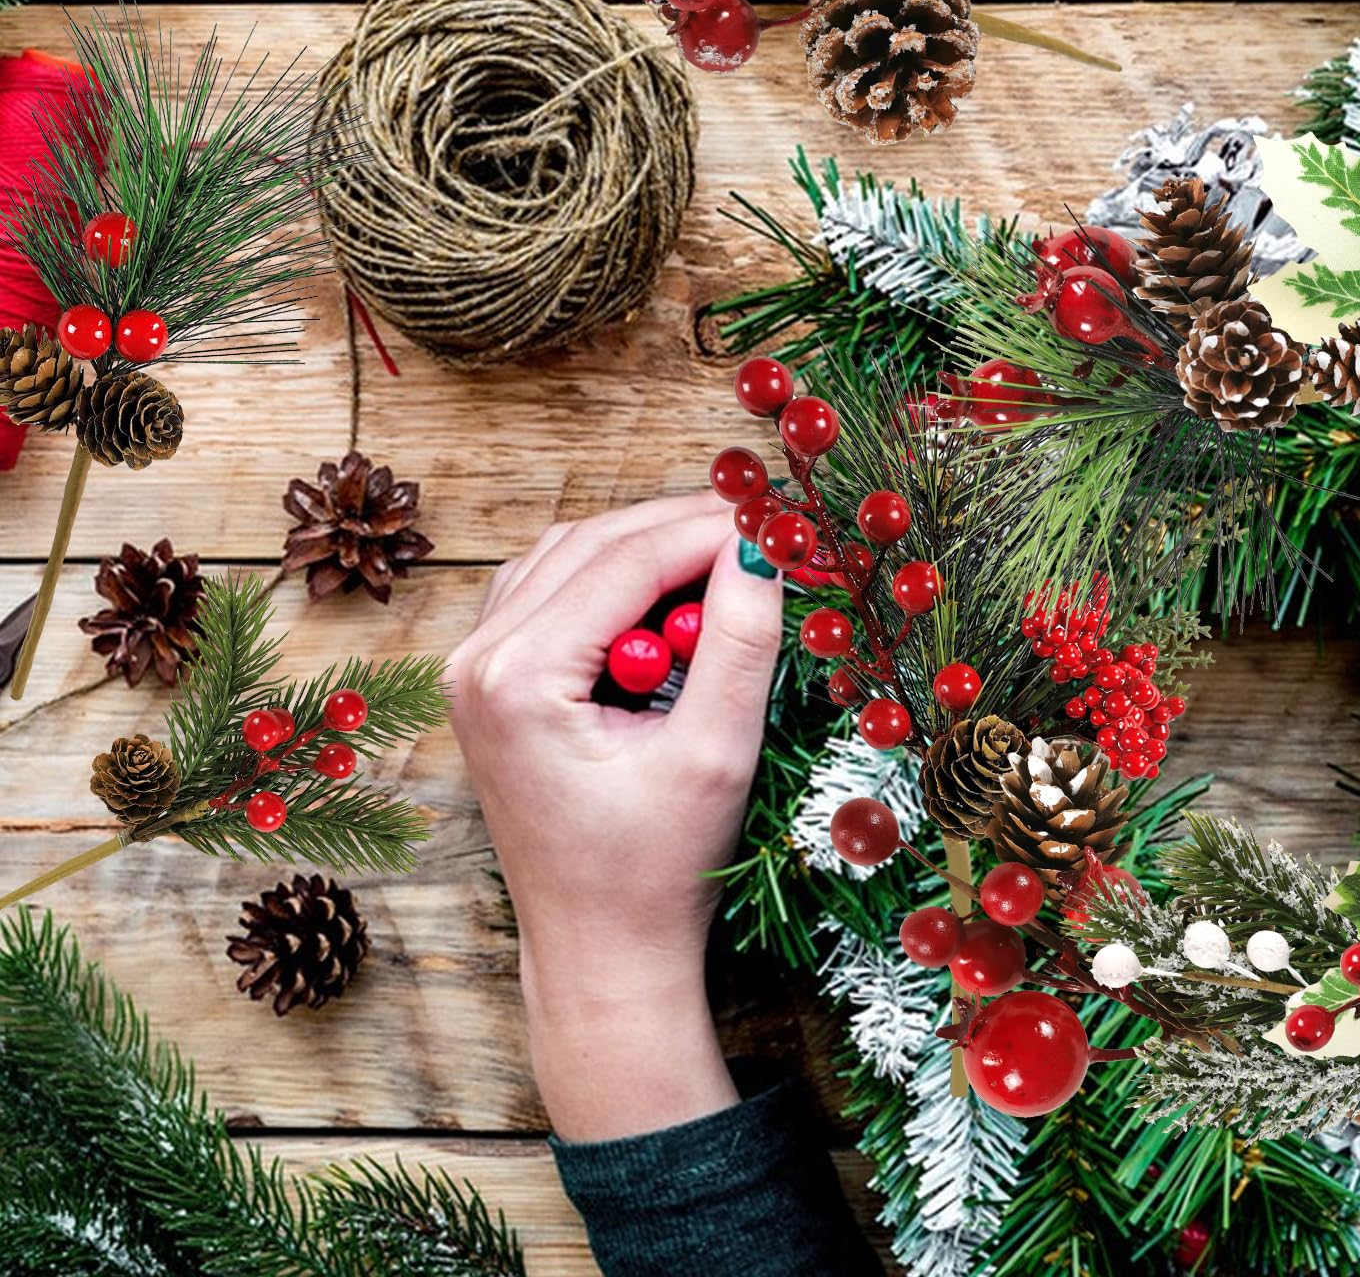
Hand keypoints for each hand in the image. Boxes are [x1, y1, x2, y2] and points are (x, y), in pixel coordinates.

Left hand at [448, 491, 782, 1139]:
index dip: (711, 526)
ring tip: (724, 565)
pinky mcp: (490, 681)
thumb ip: (740, 641)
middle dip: (681, 528)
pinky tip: (668, 602)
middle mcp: (477, 660)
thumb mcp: (714, 754)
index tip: (779, 515)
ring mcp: (473, 669)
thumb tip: (763, 546)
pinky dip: (611, 579)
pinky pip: (549, 591)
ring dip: (646, 548)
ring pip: (567, 556)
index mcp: (517, 678)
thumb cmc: (657, 871)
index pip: (627, 558)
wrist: (602, 951)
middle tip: (761, 531)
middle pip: (591, 542)